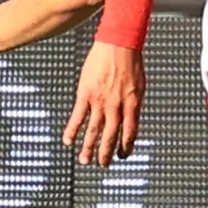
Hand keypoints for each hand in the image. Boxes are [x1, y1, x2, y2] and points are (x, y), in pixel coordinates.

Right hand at [63, 41, 144, 166]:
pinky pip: (78, 116)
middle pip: (110, 136)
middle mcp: (117, 106)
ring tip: (84, 160)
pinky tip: (68, 141)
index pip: (130, 133)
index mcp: (133, 104)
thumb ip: (134, 103)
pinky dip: (72, 130)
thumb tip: (132, 118)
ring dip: (88, 147)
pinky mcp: (86, 93)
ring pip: (93, 130)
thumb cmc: (131, 61)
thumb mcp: (139, 85)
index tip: (122, 156)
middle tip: (102, 165)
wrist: (118, 42)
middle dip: (106, 153)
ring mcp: (100, 101)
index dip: (126, 147)